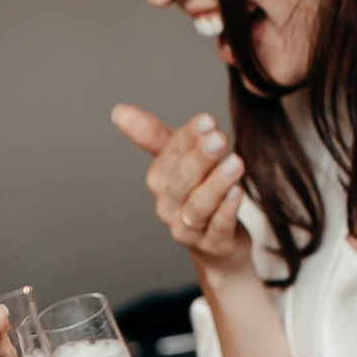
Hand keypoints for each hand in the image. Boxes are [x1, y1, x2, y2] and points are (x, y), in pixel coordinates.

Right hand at [113, 105, 250, 271]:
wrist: (215, 242)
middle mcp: (168, 206)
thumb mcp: (177, 161)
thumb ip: (153, 135)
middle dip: (200, 159)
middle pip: (181, 181)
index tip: (208, 120)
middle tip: (219, 138)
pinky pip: (218, 227)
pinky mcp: (213, 245)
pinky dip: (227, 210)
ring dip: (216, 184)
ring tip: (236, 163)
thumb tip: (118, 111)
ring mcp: (188, 229)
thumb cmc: (196, 193)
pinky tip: (238, 192)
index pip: (170, 155)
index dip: (189, 138)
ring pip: (199, 206)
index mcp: (158, 181)